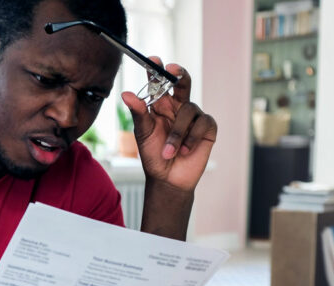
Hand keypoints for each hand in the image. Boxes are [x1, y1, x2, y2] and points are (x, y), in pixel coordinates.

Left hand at [122, 57, 216, 191]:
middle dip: (179, 74)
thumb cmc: (153, 155)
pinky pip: (202, 123)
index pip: (159, 82)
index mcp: (160, 104)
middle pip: (182, 82)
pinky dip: (191, 138)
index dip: (157, 69)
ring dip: (177, 133)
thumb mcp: (143, 133)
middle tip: (172, 69)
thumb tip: (126, 93)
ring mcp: (194, 115)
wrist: (168, 178)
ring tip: (169, 152)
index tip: (153, 59)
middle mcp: (178, 106)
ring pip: (189, 110)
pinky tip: (185, 151)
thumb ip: (138, 112)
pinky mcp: (207, 127)